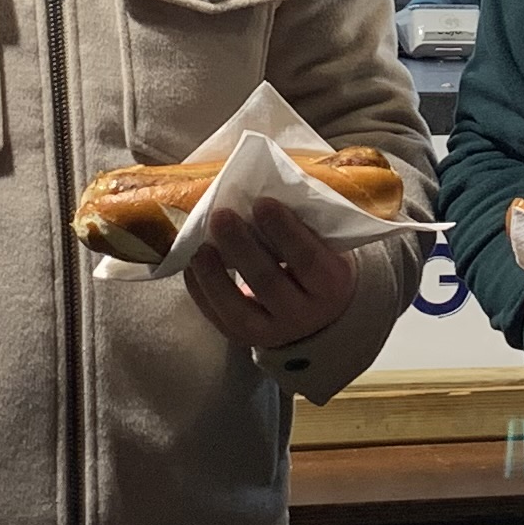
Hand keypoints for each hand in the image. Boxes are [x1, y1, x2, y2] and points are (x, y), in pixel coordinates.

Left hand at [186, 201, 361, 351]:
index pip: (307, 258)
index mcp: (330, 284)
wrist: (321, 313)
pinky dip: (201, 292)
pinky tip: (192, 266)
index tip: (262, 201)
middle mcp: (304, 314)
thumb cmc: (319, 262)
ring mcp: (273, 332)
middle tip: (221, 215)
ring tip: (200, 245)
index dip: (284, 230)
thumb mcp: (325, 245)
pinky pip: (218, 319)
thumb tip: (261, 186)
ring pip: (238, 309)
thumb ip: (302, 223)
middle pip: (268, 282)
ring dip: (214, 275)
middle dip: (241, 247)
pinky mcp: (244, 339)